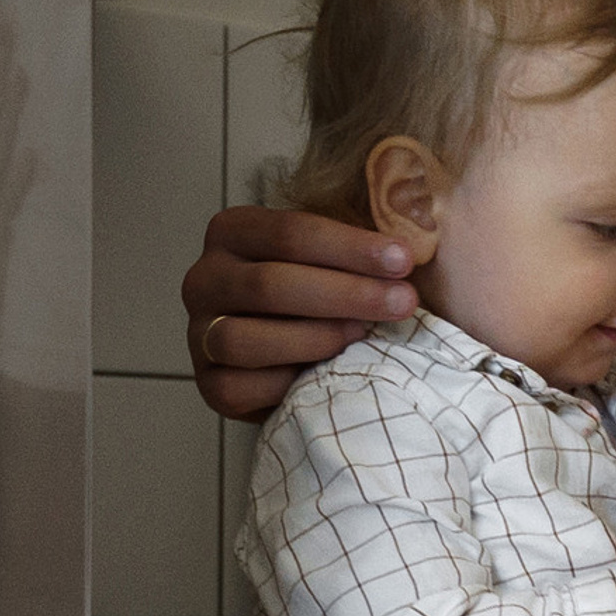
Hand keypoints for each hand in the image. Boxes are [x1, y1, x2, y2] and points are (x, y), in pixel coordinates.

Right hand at [185, 204, 418, 418]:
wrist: (300, 358)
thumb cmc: (326, 294)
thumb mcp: (338, 257)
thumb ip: (362, 241)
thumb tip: (415, 228)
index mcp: (233, 232)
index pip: (289, 232)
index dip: (350, 247)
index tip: (403, 259)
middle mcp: (205, 278)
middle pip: (270, 285)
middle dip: (346, 294)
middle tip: (402, 301)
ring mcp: (199, 333)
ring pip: (244, 338)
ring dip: (315, 338)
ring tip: (364, 335)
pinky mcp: (208, 384)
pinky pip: (238, 387)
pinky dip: (286, 383)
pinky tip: (326, 374)